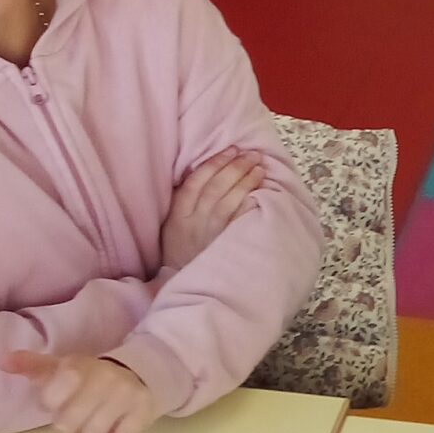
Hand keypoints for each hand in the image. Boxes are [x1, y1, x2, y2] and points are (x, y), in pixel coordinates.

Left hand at [0, 349, 159, 432]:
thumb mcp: (60, 367)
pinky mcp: (145, 412)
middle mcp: (104, 378)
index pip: (50, 399)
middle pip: (67, 425)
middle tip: (79, 413)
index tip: (58, 398)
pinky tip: (115, 424)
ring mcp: (126, 395)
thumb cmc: (89, 376)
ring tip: (96, 419)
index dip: (51, 404)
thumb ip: (31, 365)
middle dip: (69, 424)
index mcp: (79, 366)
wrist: (138, 374)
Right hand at [160, 148, 265, 269]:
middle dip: (236, 167)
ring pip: (230, 201)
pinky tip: (261, 195)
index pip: (196, 181)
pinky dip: (249, 207)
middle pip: (217, 187)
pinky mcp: (225, 245)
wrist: (185, 282)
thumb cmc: (179, 249)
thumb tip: (205, 170)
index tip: (231, 150)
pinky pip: (239, 222)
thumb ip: (185, 199)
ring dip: (246, 182)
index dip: (215, 163)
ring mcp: (211, 233)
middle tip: (252, 154)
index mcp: (179, 213)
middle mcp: (196, 220)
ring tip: (260, 169)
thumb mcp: (172, 223)